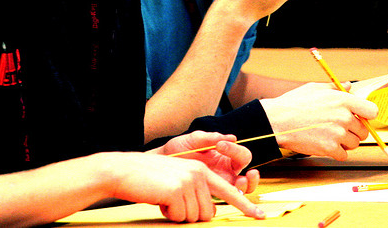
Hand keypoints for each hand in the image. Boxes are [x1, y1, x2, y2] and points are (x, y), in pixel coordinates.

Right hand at [103, 151, 263, 222]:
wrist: (125, 170)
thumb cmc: (150, 180)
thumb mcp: (179, 181)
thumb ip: (197, 191)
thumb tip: (209, 213)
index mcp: (203, 170)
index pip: (229, 191)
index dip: (246, 205)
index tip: (261, 215)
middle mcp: (200, 173)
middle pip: (208, 212)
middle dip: (190, 215)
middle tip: (173, 202)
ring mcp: (190, 180)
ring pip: (194, 217)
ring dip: (178, 214)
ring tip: (165, 198)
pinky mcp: (178, 189)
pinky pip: (180, 216)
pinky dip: (168, 213)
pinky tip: (159, 198)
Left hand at [154, 131, 258, 193]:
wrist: (161, 162)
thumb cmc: (179, 149)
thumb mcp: (193, 139)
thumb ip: (210, 137)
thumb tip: (232, 137)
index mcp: (225, 156)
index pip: (242, 155)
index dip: (235, 150)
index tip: (220, 145)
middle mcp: (226, 171)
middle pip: (249, 177)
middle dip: (253, 177)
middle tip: (250, 174)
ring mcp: (219, 185)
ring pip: (241, 191)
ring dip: (245, 187)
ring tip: (241, 182)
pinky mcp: (209, 196)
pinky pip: (223, 200)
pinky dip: (228, 198)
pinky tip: (219, 192)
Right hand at [260, 82, 378, 159]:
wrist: (277, 120)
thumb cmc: (294, 103)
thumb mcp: (315, 88)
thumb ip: (336, 88)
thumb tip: (349, 86)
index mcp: (343, 100)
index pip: (372, 111)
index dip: (368, 116)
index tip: (361, 117)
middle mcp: (344, 117)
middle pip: (364, 131)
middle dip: (354, 131)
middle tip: (340, 128)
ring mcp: (337, 134)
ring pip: (354, 144)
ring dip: (345, 142)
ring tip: (329, 135)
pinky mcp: (329, 148)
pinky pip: (343, 155)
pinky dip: (336, 152)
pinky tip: (325, 144)